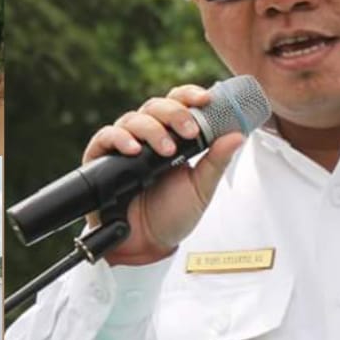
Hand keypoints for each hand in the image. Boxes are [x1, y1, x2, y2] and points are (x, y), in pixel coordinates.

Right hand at [82, 84, 246, 266]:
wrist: (147, 244)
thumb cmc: (172, 214)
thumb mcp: (201, 188)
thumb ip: (217, 161)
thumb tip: (238, 135)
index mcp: (173, 136)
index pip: (178, 103)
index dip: (190, 95)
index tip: (206, 99)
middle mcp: (147, 136)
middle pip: (156, 105)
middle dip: (175, 113)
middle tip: (190, 132)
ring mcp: (124, 145)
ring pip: (134, 118)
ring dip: (152, 130)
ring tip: (166, 151)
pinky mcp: (101, 158)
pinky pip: (106, 136)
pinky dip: (120, 138)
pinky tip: (133, 150)